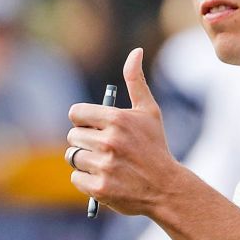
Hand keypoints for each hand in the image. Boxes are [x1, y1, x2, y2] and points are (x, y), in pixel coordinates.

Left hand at [67, 48, 182, 216]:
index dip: (84, 121)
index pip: (76, 113)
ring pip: (73, 157)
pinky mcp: (99, 188)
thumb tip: (135, 50)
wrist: (167, 188)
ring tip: (106, 164)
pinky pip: (76, 178)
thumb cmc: (155, 147)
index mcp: (117, 119)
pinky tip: (106, 178)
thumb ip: (136, 80)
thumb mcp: (149, 112)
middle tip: (106, 150)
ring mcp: (104, 166)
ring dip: (85, 161)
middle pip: (72, 137)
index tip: (96, 128)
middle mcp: (109, 141)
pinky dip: (86, 180)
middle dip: (86, 142)